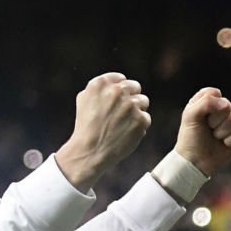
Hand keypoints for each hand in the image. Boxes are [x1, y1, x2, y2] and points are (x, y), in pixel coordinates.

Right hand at [56, 73, 150, 192]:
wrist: (90, 151)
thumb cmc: (86, 126)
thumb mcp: (84, 99)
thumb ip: (100, 88)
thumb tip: (117, 82)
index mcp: (101, 83)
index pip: (121, 79)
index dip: (120, 91)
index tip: (116, 101)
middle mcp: (117, 91)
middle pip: (135, 87)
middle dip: (130, 98)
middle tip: (123, 112)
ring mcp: (130, 105)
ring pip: (143, 101)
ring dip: (136, 111)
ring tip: (124, 124)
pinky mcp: (140, 119)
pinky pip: (146, 118)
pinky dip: (139, 126)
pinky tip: (126, 133)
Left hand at [174, 87, 230, 175]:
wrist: (196, 161)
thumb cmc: (190, 138)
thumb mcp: (190, 116)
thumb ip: (205, 103)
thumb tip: (226, 105)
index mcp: (206, 101)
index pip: (214, 93)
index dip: (208, 106)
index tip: (199, 117)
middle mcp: (220, 109)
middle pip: (226, 106)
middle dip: (214, 121)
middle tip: (207, 130)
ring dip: (221, 132)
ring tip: (214, 138)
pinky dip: (230, 141)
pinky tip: (223, 144)